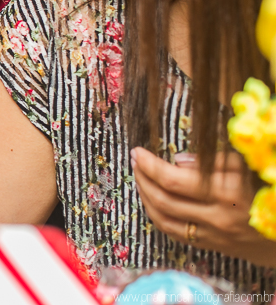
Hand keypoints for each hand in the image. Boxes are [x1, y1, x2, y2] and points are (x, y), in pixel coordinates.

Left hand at [132, 147, 275, 265]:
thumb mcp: (245, 167)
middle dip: (142, 178)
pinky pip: (174, 233)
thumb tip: (177, 160)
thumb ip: (212, 161)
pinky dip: (157, 216)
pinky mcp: (211, 246)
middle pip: (163, 200)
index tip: (138, 151)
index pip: (173, 180)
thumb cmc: (265, 191)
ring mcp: (213, 236)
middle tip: (135, 161)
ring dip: (144, 197)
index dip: (150, 165)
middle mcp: (217, 218)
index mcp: (227, 194)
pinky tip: (151, 200)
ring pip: (163, 219)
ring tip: (139, 178)